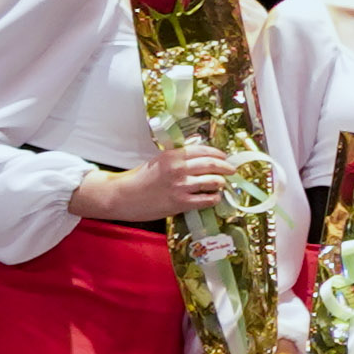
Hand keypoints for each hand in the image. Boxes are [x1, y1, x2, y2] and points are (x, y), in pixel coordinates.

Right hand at [71, 144, 230, 223]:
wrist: (121, 196)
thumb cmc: (139, 179)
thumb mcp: (158, 161)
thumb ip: (178, 159)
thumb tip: (201, 157)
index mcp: (172, 155)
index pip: (203, 150)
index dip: (218, 154)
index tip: (225, 157)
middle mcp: (178, 169)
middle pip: (212, 164)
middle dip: (226, 167)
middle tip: (232, 170)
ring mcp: (180, 186)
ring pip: (213, 182)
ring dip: (221, 183)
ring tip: (221, 184)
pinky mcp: (180, 203)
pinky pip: (207, 200)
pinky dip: (214, 198)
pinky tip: (214, 198)